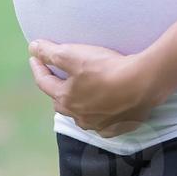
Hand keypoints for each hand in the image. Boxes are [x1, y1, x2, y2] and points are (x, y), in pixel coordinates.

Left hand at [28, 39, 160, 136]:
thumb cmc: (105, 68)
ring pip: (81, 114)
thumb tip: (32, 48)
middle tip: (56, 75)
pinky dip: (98, 113)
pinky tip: (102, 106)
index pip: (43, 83)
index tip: (35, 56)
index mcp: (65, 99)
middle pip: (61, 102)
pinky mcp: (117, 127)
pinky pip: (102, 122)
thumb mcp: (72, 55)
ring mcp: (98, 125)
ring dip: (77, 103)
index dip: (38, 67)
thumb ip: (50, 53)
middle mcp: (79, 117)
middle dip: (56, 88)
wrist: (143, 83)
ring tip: (80, 91)